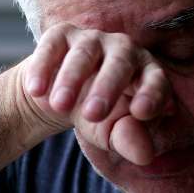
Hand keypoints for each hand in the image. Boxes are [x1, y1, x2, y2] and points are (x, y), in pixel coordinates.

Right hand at [19, 23, 172, 164]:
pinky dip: (43, 67)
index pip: (156, 80)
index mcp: (147, 71)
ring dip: (71, 80)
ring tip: (60, 106)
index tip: (141, 112)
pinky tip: (37, 90)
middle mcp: (124, 49)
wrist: (61, 99)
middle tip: (92, 114)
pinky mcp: (61, 36)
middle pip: (121, 63)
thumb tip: (144, 156)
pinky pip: (52, 47)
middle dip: (107, 87)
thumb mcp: (112, 133)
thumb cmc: (99, 117)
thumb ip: (129, 141)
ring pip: (84, 54)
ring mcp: (92, 39)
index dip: (151, 94)